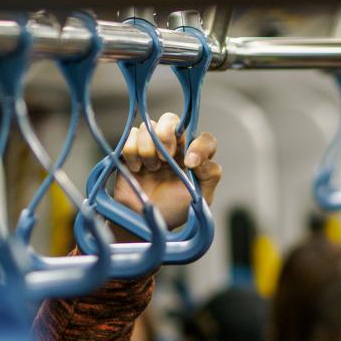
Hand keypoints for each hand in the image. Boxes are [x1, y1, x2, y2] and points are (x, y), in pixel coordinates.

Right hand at [112, 112, 221, 232]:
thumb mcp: (201, 197)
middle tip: (164, 158)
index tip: (190, 163)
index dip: (199, 146)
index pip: (204, 139)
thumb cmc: (174, 209)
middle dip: (166, 135)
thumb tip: (200, 159)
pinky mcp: (131, 149)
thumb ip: (209, 175)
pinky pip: (130, 135)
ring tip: (150, 169)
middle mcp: (174, 147)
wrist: (144, 220)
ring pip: (148, 126)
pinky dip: (132, 152)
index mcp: (194, 157)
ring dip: (148, 149)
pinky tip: (136, 168)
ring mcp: (151, 146)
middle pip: (171, 120)